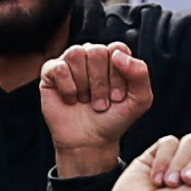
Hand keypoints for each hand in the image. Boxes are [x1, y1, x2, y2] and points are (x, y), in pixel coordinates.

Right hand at [38, 41, 152, 179]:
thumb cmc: (114, 119)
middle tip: (101, 103)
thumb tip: (117, 54)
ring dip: (84, 85)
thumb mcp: (140, 100)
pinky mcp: (50, 72)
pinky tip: (71, 100)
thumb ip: (140, 73)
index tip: (118, 97)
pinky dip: (67, 88)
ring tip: (86, 101)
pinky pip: (59, 67)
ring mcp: (70, 62)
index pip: (117, 48)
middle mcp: (91, 55)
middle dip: (101, 83)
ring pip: (76, 54)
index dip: (118, 75)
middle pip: (96, 51)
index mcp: (114, 57)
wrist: (90, 141)